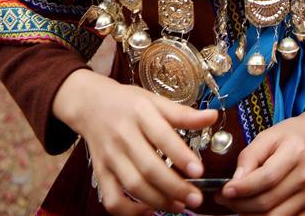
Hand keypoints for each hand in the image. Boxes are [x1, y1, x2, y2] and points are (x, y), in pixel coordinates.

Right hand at [53, 69, 217, 215]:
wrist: (90, 104)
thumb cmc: (128, 102)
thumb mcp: (155, 100)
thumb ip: (183, 113)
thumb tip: (213, 116)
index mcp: (140, 113)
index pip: (162, 136)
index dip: (181, 155)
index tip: (200, 171)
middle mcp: (123, 135)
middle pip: (149, 167)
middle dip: (174, 187)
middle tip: (196, 198)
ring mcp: (110, 156)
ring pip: (133, 186)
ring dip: (159, 201)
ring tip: (180, 206)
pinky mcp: (100, 172)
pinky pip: (112, 199)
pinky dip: (130, 211)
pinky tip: (149, 211)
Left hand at [217, 100, 304, 215]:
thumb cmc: (291, 136)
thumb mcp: (268, 136)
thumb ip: (249, 156)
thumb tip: (234, 181)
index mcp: (295, 153)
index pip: (266, 178)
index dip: (243, 188)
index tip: (224, 190)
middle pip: (268, 202)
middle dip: (240, 204)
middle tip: (224, 198)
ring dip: (249, 215)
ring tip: (236, 204)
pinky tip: (253, 210)